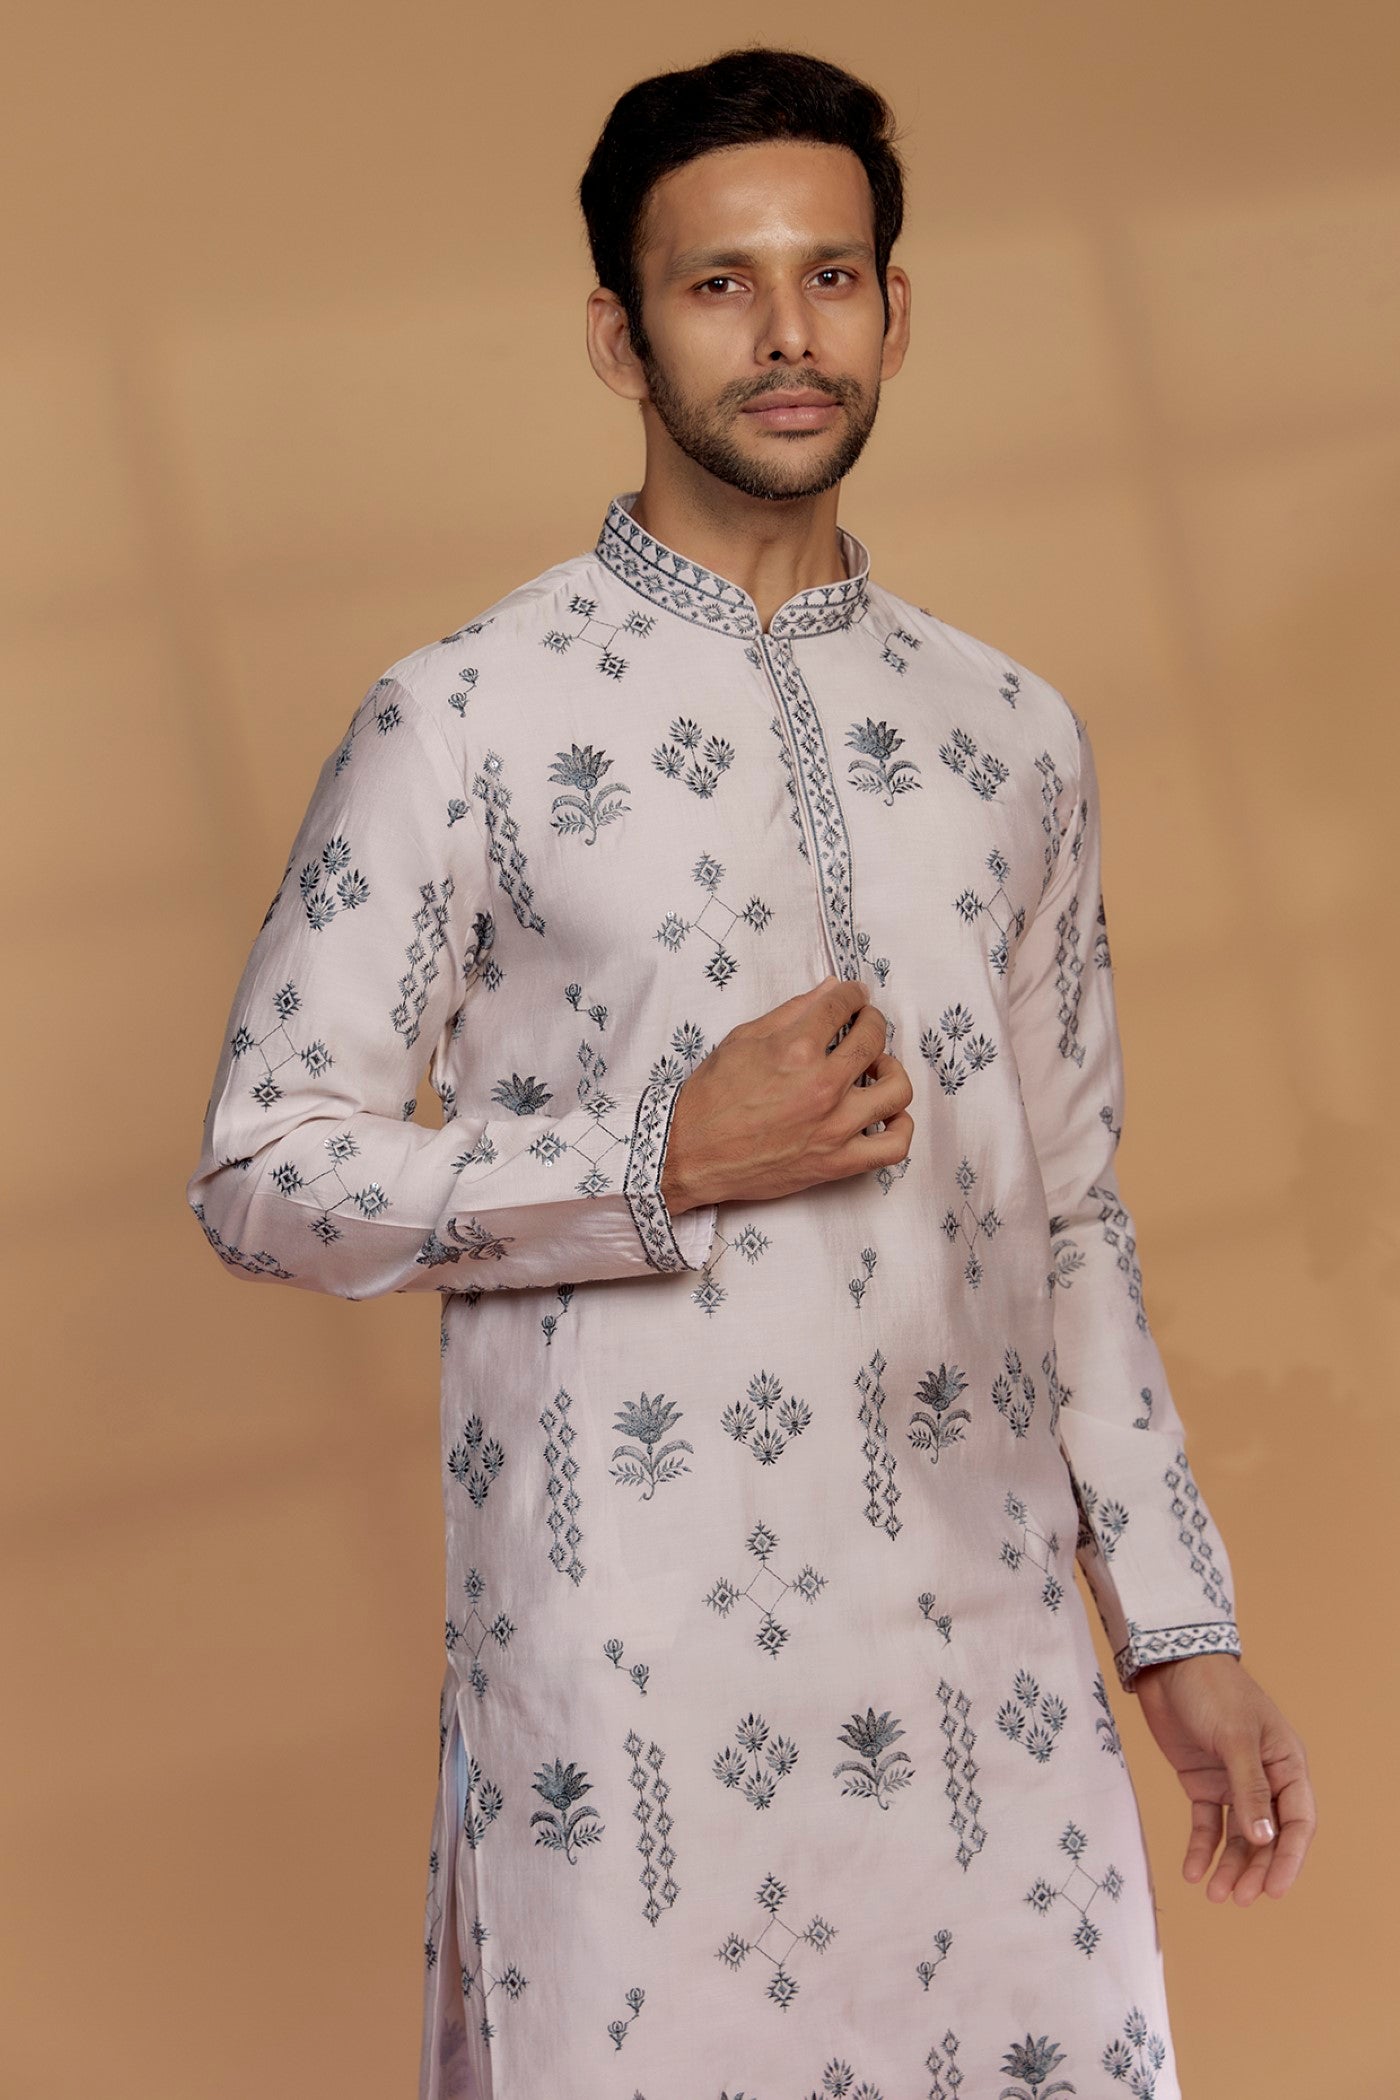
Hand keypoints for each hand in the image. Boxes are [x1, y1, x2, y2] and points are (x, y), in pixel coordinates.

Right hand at [660, 974, 912, 1213]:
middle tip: (863, 1024)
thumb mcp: (742, 1040)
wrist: (689, 1154)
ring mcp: (834, 1126)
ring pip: (896, 1089)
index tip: (853, 996)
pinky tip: (888, 1115)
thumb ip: (791, 1012)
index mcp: (795, 1049)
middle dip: (872, 1021)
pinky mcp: (837, 1162)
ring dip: (891, 1070)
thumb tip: (829, 988)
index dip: (851, 994)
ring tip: (874, 1069)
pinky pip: (893, 1146)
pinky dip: (901, 1127)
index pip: (841, 1005)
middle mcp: (821, 1085)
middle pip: (874, 1038)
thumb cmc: (710, 1098)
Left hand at [1133, 1653, 1315, 1903]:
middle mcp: (1265, 1776)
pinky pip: (1207, 1823)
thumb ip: (1249, 1788)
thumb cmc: (1212, 1690)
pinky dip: (1202, 1848)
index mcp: (1286, 1763)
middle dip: (1256, 1869)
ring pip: (1238, 1836)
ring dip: (1230, 1865)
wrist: (1167, 1663)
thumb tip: (1264, 1840)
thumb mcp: (1234, 1737)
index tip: (1273, 1891)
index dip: (1289, 1859)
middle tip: (1238, 1898)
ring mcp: (1233, 1781)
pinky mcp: (1202, 1781)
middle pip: (1268, 1835)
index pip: (1297, 1821)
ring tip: (1215, 1894)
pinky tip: (1192, 1871)